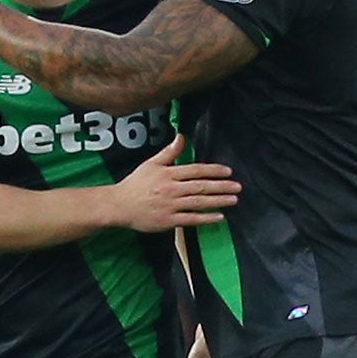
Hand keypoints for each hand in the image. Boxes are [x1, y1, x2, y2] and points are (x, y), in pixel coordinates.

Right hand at [108, 135, 239, 231]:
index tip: (228, 171)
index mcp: (168, 173)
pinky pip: (191, 219)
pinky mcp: (168, 221)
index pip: (195, 170)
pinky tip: (219, 217)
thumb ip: (169, 152)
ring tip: (233, 200)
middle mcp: (171, 189)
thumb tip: (182, 137)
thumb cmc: (135, 184)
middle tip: (238, 186)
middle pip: (201, 186)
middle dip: (221, 186)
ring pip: (198, 202)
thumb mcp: (151, 164)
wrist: (119, 205)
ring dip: (218, 201)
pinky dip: (206, 218)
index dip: (213, 170)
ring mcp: (170, 206)